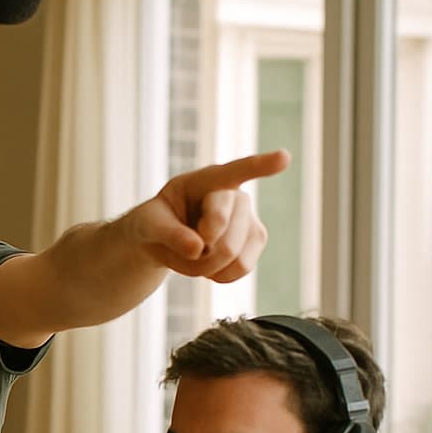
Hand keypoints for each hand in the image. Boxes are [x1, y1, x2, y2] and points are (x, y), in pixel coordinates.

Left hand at [131, 149, 288, 282]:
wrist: (164, 240)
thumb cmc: (155, 223)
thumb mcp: (147, 224)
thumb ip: (168, 233)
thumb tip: (198, 248)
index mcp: (206, 180)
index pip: (235, 171)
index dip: (260, 165)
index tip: (284, 157)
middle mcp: (235, 194)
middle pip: (222, 227)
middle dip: (195, 248)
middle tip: (181, 246)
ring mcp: (249, 218)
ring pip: (234, 254)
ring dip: (205, 266)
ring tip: (193, 254)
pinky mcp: (255, 241)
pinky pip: (242, 268)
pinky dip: (219, 275)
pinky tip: (209, 265)